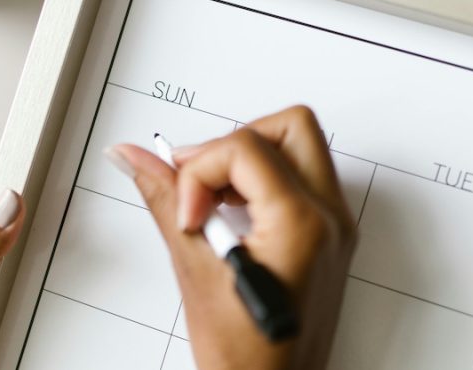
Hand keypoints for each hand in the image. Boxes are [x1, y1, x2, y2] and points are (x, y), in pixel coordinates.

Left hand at [0, 184, 24, 369]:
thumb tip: (8, 206)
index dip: (23, 195)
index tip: (40, 208)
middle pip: (16, 219)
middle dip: (29, 237)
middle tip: (19, 261)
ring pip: (23, 250)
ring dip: (27, 269)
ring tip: (12, 286)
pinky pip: (20, 279)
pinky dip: (24, 289)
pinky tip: (15, 298)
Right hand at [109, 106, 355, 369]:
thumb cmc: (246, 358)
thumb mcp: (195, 273)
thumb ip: (165, 200)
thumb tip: (136, 158)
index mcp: (303, 226)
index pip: (245, 148)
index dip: (200, 170)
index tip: (186, 210)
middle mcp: (331, 219)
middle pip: (291, 126)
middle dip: (234, 142)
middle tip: (198, 179)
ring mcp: (336, 225)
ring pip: (299, 146)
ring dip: (248, 160)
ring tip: (212, 203)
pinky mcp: (330, 234)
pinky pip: (301, 177)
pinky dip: (261, 180)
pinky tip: (231, 215)